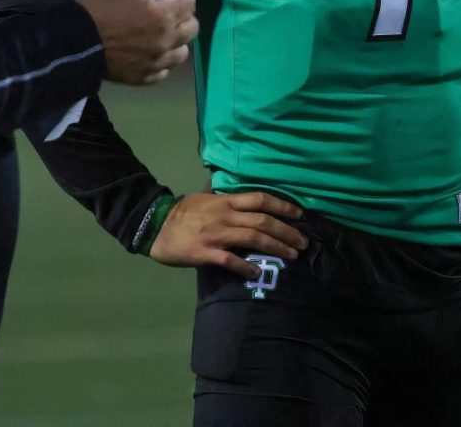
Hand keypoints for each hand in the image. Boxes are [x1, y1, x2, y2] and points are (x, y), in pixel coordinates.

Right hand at [77, 0, 197, 85]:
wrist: (75, 41)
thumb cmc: (100, 7)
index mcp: (163, 15)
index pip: (191, 1)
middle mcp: (167, 41)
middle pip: (192, 28)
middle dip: (184, 16)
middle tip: (168, 11)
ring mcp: (158, 62)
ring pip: (182, 52)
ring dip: (176, 41)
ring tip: (160, 35)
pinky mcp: (146, 78)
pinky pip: (165, 71)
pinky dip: (163, 61)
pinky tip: (150, 53)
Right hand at [150, 191, 307, 278]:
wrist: (157, 226)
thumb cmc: (183, 212)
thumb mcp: (204, 197)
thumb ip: (222, 195)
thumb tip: (235, 188)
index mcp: (225, 201)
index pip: (260, 199)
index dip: (282, 206)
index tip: (299, 214)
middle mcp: (225, 215)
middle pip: (262, 220)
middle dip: (286, 231)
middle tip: (303, 242)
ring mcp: (216, 234)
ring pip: (252, 238)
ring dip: (275, 247)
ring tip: (292, 255)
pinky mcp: (207, 253)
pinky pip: (230, 260)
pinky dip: (245, 266)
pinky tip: (257, 271)